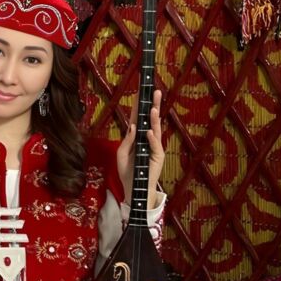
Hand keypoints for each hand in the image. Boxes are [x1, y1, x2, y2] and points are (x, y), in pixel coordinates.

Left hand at [117, 89, 163, 208]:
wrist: (133, 189)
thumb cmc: (127, 172)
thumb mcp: (121, 154)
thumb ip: (127, 140)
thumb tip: (133, 126)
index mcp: (138, 137)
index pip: (139, 118)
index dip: (140, 106)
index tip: (141, 92)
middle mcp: (148, 139)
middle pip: (150, 120)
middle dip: (153, 105)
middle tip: (155, 91)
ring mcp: (154, 148)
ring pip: (155, 130)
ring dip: (154, 119)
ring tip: (153, 108)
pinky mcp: (158, 158)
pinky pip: (155, 147)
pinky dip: (152, 139)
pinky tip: (149, 132)